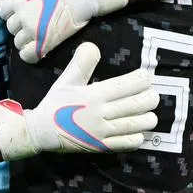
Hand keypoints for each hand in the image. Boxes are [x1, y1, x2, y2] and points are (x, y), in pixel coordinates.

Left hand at [0, 0, 128, 63]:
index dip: (9, 9)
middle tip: (32, 19)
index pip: (1, 9)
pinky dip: (28, 53)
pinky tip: (34, 47)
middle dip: (18, 24)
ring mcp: (34, 31)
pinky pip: (26, 55)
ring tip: (35, 32)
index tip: (21, 8)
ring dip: (23, 38)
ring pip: (17, 41)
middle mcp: (23, 16)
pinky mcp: (45, 43)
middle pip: (10, 27)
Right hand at [0, 43, 158, 159]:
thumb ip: (81, 64)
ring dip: (148, 118)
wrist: (41, 132)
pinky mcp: (102, 147)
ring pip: (137, 124)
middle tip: (151, 95)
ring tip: (148, 113)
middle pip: (138, 104)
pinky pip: (128, 143)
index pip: (128, 85)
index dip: (142, 80)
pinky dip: (138, 137)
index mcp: (94, 95)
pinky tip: (137, 131)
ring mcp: (102, 132)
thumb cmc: (55, 104)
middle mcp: (101, 113)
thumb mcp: (65, 81)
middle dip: (150, 97)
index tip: (145, 77)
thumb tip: (92, 46)